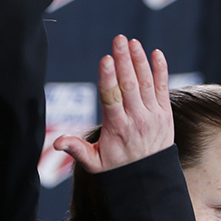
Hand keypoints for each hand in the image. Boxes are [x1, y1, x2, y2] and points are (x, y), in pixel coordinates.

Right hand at [54, 35, 172, 173]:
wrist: (147, 180)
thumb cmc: (115, 168)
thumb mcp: (92, 163)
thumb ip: (76, 149)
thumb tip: (57, 143)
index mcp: (116, 128)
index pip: (111, 98)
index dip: (109, 78)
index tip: (106, 59)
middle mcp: (136, 119)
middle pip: (128, 85)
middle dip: (123, 60)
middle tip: (119, 39)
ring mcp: (152, 115)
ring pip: (145, 83)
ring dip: (139, 61)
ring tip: (132, 42)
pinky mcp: (164, 114)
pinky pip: (162, 88)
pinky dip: (160, 71)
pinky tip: (156, 54)